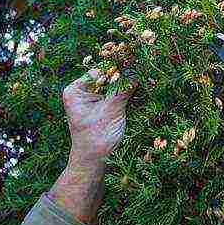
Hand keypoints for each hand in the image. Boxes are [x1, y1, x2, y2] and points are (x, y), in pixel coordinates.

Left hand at [46, 69, 130, 224]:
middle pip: (109, 76)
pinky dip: (131, 92)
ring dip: (131, 83)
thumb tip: (136, 69)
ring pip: (117, 84)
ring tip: (147, 77)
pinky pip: (120, 93)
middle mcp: (84, 91)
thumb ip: (123, 89)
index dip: (119, 66)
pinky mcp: (107, 106)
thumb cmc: (96, 139)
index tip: (137, 61)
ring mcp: (96, 99)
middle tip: (145, 69)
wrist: (95, 164)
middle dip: (126, 74)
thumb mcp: (111, 111)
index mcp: (76, 90)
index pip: (101, 70)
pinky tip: (144, 88)